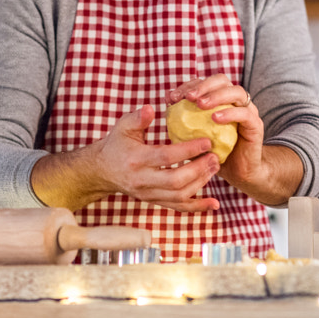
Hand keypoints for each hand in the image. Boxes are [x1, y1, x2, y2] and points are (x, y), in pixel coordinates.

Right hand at [31, 104, 221, 212]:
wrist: (103, 171)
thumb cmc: (117, 144)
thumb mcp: (122, 127)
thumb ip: (138, 118)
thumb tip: (151, 109)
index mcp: (136, 160)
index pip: (165, 157)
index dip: (188, 150)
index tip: (207, 141)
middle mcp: (142, 181)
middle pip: (175, 181)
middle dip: (198, 170)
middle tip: (215, 156)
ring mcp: (149, 194)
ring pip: (179, 196)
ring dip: (201, 183)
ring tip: (215, 167)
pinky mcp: (154, 201)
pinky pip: (178, 208)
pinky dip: (197, 207)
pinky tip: (214, 204)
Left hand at [169, 74, 262, 181]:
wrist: (239, 173)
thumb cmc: (214, 153)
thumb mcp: (194, 137)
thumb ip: (182, 121)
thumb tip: (164, 105)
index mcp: (221, 99)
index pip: (205, 83)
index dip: (188, 86)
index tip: (172, 98)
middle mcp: (235, 100)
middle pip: (222, 80)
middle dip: (203, 85)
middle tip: (188, 97)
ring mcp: (248, 110)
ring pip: (236, 91)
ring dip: (216, 95)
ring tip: (200, 105)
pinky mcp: (256, 125)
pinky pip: (245, 113)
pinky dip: (229, 113)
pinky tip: (215, 118)